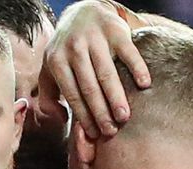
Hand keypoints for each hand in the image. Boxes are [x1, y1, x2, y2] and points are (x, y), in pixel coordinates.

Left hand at [39, 0, 149, 138]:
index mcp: (57, 61)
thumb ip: (48, 97)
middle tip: (111, 131)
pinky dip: (137, 67)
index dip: (83, 116)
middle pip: (89, 87)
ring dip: (116, 97)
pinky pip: (128, 52)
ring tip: (124, 117)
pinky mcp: (115, 30)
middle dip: (100, 112)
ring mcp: (95, 39)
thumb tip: (61, 120)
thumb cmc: (66, 50)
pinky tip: (144, 84)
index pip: (72, 94)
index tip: (94, 133)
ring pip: (107, 73)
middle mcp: (74, 49)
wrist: (82, 12)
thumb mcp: (49, 70)